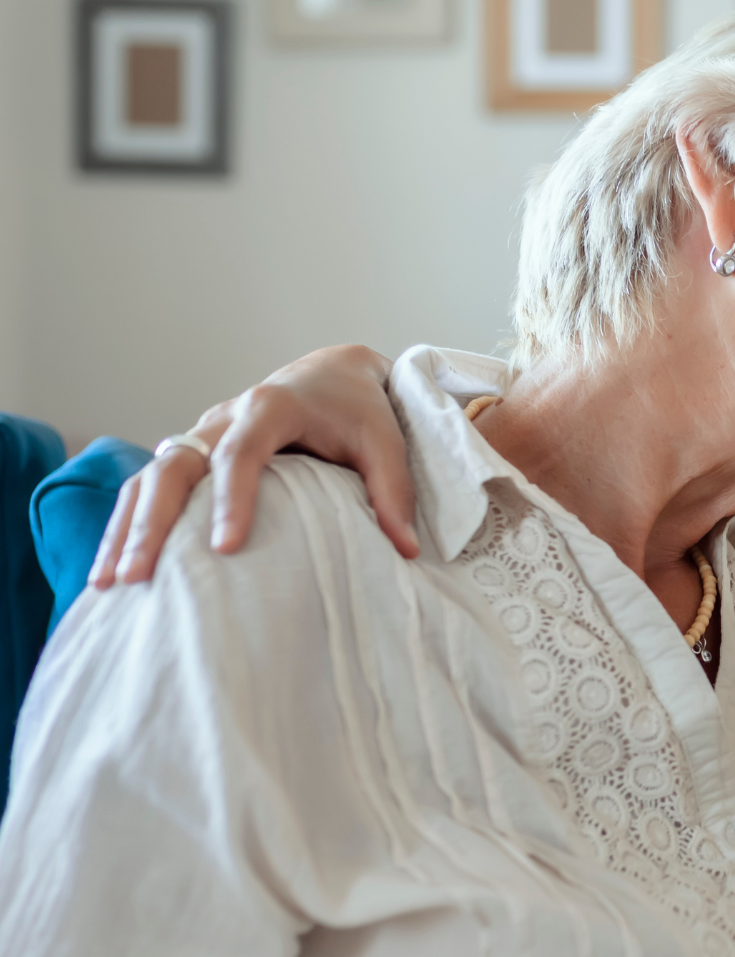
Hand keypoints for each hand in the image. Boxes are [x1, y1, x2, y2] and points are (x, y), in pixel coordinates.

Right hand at [93, 345, 417, 587]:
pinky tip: (112, 568)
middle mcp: (224, 418)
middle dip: (152, 521)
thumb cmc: (360, 409)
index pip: (242, 452)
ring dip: (127, 528)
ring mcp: (202, 435)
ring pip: (150, 477)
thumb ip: (393, 491)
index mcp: (271, 407)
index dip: (231, 497)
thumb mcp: (385, 442)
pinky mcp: (194, 455)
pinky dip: (129, 524)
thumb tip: (406, 550)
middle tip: (137, 574)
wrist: (332, 374)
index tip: (225, 547)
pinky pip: (150, 487)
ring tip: (107, 583)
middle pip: (175, 465)